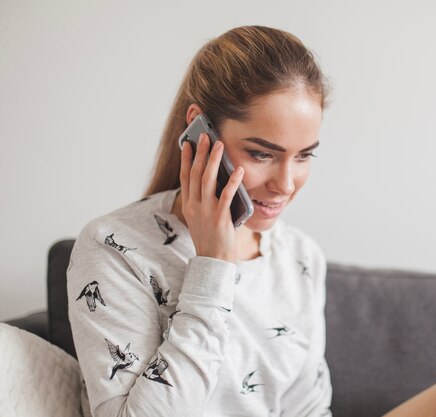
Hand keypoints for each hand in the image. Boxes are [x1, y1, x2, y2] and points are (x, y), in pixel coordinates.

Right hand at [179, 133, 244, 262]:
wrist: (213, 261)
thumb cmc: (211, 238)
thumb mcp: (202, 217)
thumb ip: (204, 199)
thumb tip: (215, 179)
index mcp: (188, 205)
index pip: (185, 176)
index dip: (186, 158)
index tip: (187, 142)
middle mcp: (194, 206)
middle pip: (195, 173)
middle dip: (200, 152)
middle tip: (205, 135)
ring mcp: (206, 211)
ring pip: (207, 180)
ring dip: (213, 160)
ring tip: (219, 145)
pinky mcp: (220, 218)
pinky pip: (226, 196)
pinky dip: (232, 182)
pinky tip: (238, 170)